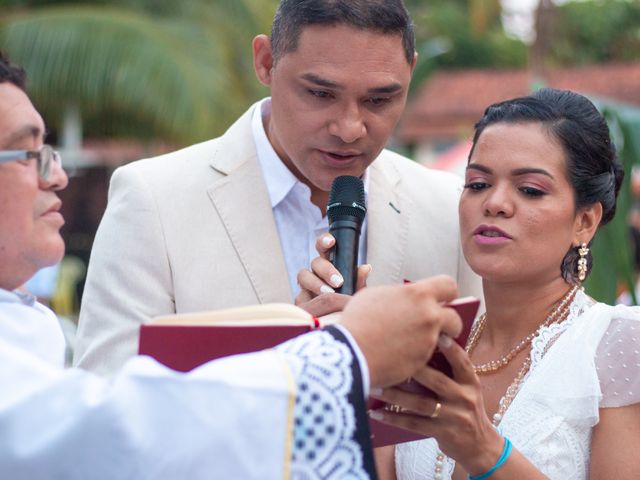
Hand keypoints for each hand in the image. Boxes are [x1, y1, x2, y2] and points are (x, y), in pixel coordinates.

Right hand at [295, 233, 370, 316]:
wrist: (338, 326)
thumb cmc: (347, 305)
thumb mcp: (355, 293)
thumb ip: (358, 281)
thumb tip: (366, 267)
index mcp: (329, 265)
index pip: (323, 247)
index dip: (325, 241)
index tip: (332, 241)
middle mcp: (315, 272)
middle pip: (315, 262)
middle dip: (326, 270)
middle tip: (339, 281)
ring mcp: (305, 286)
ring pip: (303, 276)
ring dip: (316, 283)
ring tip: (329, 294)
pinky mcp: (300, 301)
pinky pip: (299, 296)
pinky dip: (308, 299)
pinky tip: (317, 307)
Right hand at [340, 275, 461, 388]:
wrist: (350, 352)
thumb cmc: (357, 321)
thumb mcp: (374, 295)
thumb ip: (398, 294)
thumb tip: (406, 297)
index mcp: (418, 294)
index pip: (449, 285)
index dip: (447, 293)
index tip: (443, 299)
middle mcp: (429, 315)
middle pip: (455, 317)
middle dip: (449, 322)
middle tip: (437, 326)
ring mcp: (429, 341)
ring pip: (444, 340)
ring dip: (435, 340)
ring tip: (416, 342)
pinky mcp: (423, 362)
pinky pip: (429, 357)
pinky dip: (419, 356)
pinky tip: (404, 355)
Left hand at [369, 336, 502, 475]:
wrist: (480, 446)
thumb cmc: (465, 409)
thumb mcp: (465, 389)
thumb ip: (448, 371)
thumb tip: (417, 348)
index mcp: (471, 382)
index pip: (462, 362)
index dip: (451, 349)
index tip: (438, 335)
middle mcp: (465, 398)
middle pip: (437, 380)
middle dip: (413, 369)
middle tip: (389, 359)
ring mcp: (454, 417)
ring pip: (421, 403)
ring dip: (395, 396)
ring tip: (375, 387)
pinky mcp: (443, 433)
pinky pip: (414, 424)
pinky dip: (394, 419)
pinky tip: (377, 414)